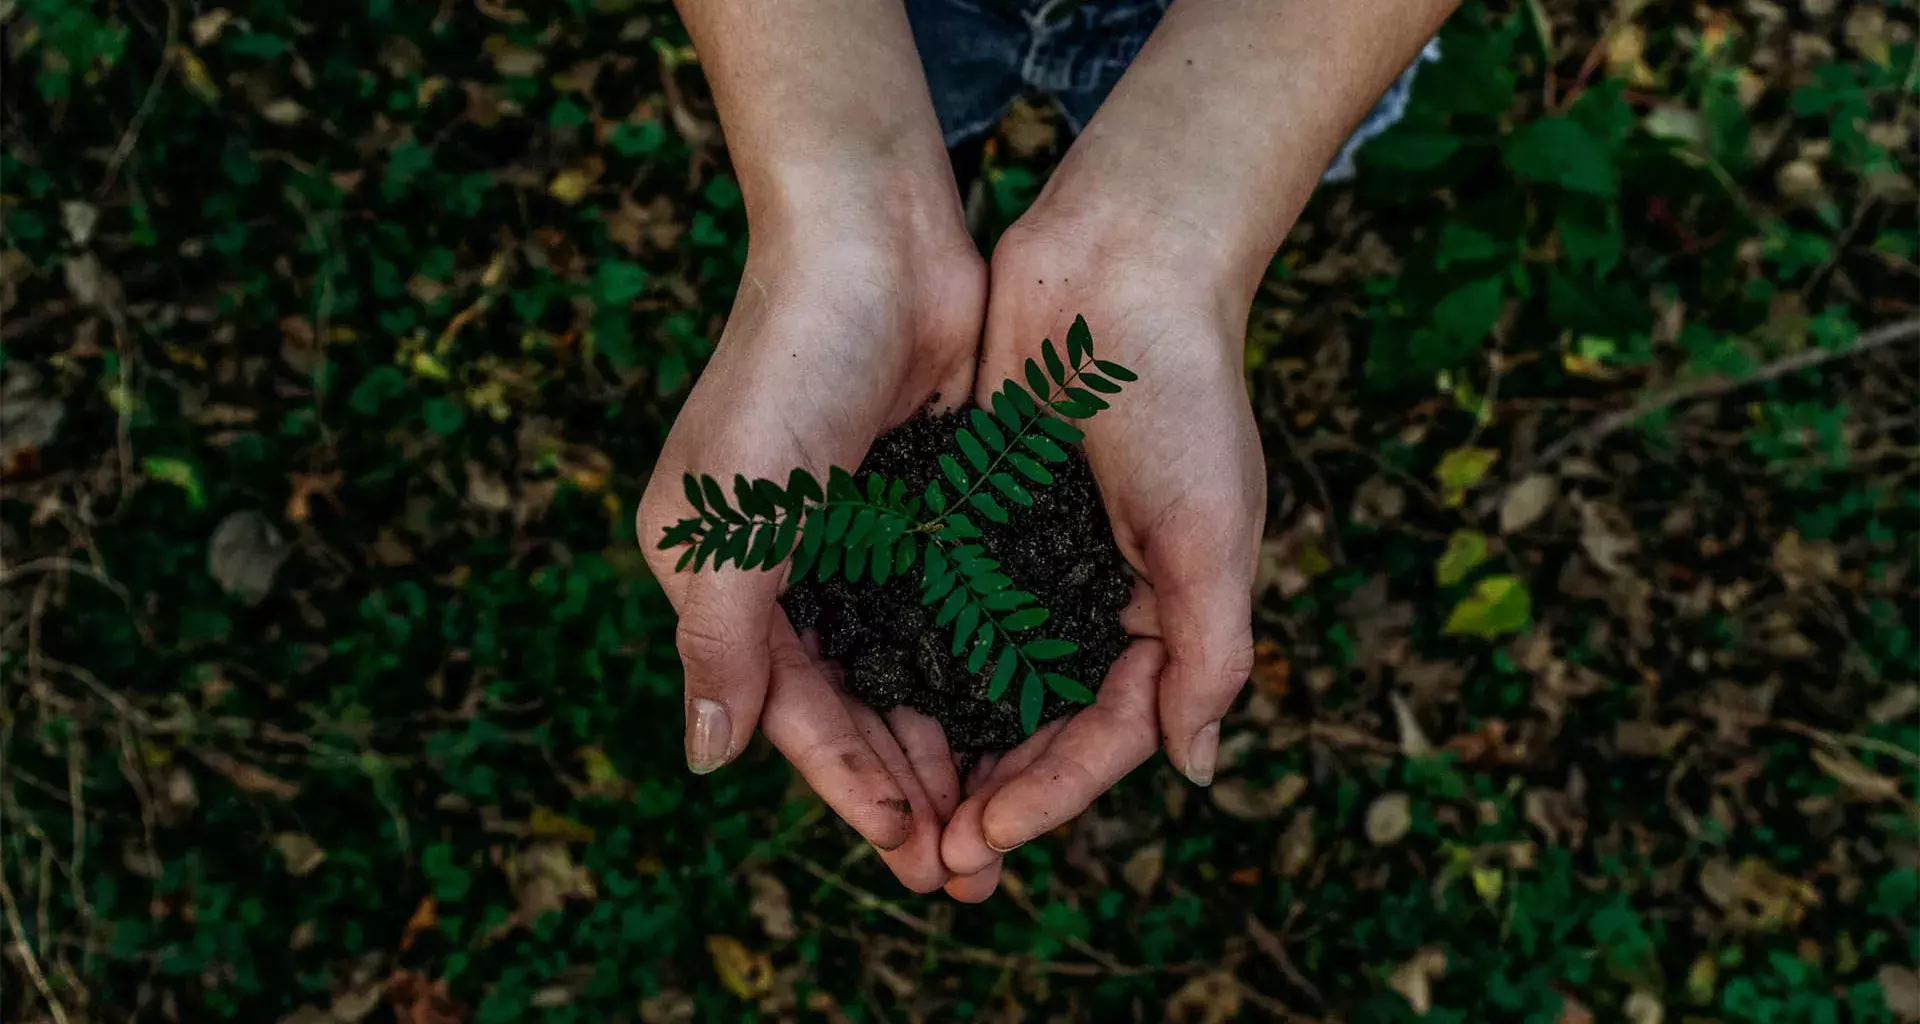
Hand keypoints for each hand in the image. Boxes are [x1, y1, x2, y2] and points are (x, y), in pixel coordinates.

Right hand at [636, 212, 983, 892]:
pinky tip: (1023, 719)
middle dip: (906, 788)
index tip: (911, 848)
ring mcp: (862, 541)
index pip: (789, 711)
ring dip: (949, 744)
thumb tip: (706, 759)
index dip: (848, 785)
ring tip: (1000, 816)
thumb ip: (719, 640)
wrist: (873, 240)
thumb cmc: (786, 368)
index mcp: (723, 577)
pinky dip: (980, 668)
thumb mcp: (731, 516)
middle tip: (967, 866)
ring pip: (908, 671)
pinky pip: (953, 611)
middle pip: (853, 706)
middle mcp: (790, 569)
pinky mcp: (926, 508)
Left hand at [938, 209, 1264, 895]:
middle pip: (1038, 726)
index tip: (985, 837)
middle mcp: (1095, 598)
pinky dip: (913, 657)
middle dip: (992, 794)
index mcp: (1163, 613)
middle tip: (933, 858)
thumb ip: (1209, 652)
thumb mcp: (1212, 530)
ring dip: (946, 745)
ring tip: (896, 807)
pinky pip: (940, 606)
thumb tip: (1195, 768)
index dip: (1050, 795)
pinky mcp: (976, 514)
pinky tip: (868, 700)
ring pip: (982, 679)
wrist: (1120, 262)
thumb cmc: (1182, 393)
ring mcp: (1032, 559)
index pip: (1106, 735)